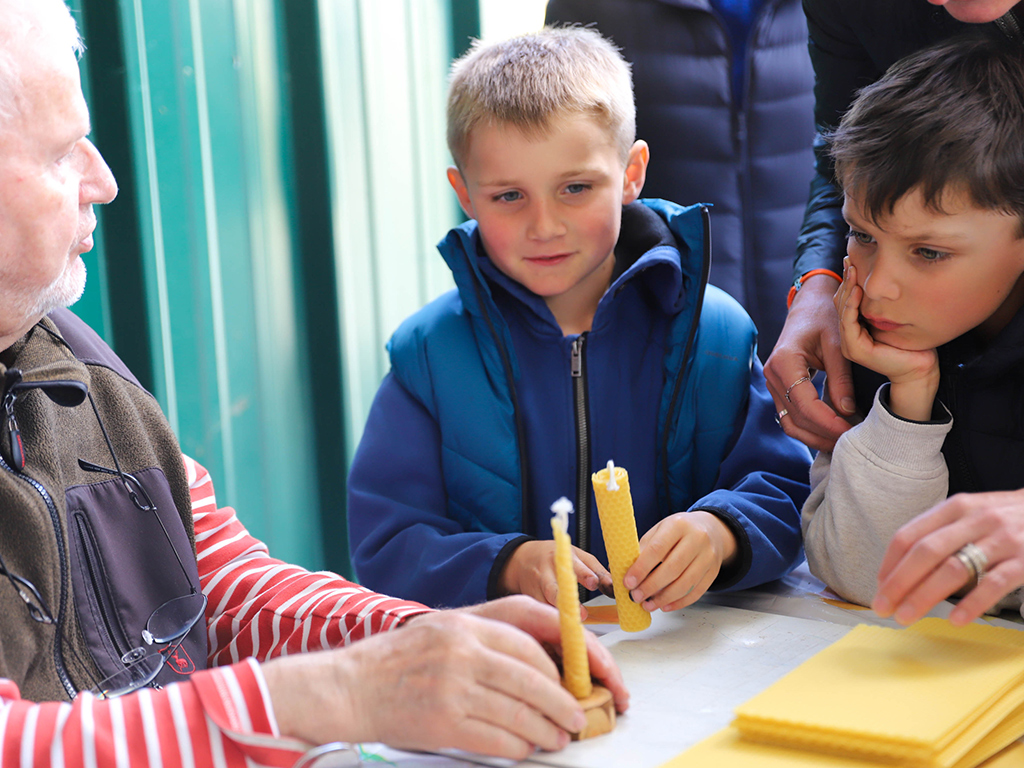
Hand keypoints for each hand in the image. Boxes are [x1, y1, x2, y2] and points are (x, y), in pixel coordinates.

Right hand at [263, 596, 627, 758]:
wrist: (350, 686)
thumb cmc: (402, 658)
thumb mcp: (447, 627)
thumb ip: (492, 636)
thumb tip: (549, 662)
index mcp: (468, 621)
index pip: (535, 635)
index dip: (570, 657)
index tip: (588, 676)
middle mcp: (464, 649)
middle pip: (535, 677)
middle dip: (565, 700)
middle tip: (579, 715)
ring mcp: (454, 686)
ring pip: (523, 713)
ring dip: (548, 729)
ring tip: (559, 736)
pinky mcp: (444, 722)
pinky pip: (499, 740)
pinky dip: (520, 747)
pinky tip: (527, 748)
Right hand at [498, 540, 612, 618]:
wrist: (523, 559)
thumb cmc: (555, 558)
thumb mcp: (578, 557)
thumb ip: (597, 571)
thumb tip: (614, 588)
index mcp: (563, 558)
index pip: (575, 567)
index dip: (585, 575)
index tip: (595, 583)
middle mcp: (547, 573)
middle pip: (555, 588)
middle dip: (568, 601)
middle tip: (583, 614)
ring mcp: (536, 588)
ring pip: (545, 605)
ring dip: (559, 617)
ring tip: (572, 627)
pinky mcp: (530, 601)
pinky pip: (540, 614)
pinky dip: (550, 622)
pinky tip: (560, 631)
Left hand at [622, 511, 736, 611]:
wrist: (711, 529)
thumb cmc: (679, 531)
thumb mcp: (660, 530)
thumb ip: (645, 548)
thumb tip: (628, 572)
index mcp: (678, 525)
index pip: (657, 549)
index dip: (641, 568)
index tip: (628, 583)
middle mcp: (697, 539)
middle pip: (673, 568)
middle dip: (651, 586)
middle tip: (636, 597)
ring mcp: (708, 556)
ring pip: (686, 583)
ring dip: (664, 598)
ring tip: (648, 605)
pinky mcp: (714, 572)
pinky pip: (697, 591)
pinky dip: (679, 602)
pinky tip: (665, 606)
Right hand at [765, 273, 853, 450]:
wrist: (809, 304)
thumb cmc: (824, 317)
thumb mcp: (838, 344)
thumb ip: (841, 378)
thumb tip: (847, 411)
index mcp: (785, 361)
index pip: (806, 404)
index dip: (829, 422)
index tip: (851, 431)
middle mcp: (772, 374)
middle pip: (797, 418)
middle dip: (824, 434)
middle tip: (852, 442)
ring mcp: (772, 382)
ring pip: (790, 422)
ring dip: (815, 437)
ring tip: (842, 442)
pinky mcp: (779, 387)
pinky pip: (790, 416)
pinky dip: (809, 428)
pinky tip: (830, 432)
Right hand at [835, 263, 938, 420]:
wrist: (920, 367)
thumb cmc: (911, 342)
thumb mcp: (891, 316)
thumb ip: (879, 303)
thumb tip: (876, 277)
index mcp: (854, 329)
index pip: (845, 300)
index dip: (847, 280)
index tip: (850, 260)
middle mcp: (848, 336)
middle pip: (841, 303)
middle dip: (845, 280)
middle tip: (849, 260)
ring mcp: (849, 344)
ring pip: (842, 311)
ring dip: (847, 289)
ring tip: (852, 270)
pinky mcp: (855, 350)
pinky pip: (848, 324)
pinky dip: (851, 306)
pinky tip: (857, 291)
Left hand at [873, 490, 1023, 625]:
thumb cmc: (1004, 517)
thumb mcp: (970, 513)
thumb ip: (939, 533)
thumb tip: (901, 567)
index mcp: (954, 508)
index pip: (909, 535)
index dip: (889, 563)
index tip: (878, 586)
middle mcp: (975, 520)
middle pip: (926, 552)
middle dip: (899, 582)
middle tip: (883, 607)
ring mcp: (1001, 540)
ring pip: (954, 569)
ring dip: (925, 596)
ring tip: (907, 616)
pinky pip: (993, 584)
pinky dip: (972, 604)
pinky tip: (955, 620)